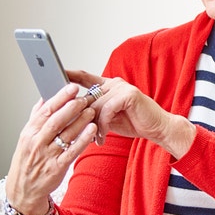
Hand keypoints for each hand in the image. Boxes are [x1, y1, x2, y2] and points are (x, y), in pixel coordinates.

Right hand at [5, 84, 97, 214]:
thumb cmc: (27, 162)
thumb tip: (44, 98)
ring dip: (81, 121)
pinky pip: (72, 151)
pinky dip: (83, 140)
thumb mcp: (25, 139)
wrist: (23, 191)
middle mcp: (36, 143)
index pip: (45, 111)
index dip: (59, 97)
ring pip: (65, 135)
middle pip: (55, 121)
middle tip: (85, 97)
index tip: (72, 86)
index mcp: (28, 133)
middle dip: (72, 107)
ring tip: (92, 110)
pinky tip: (93, 130)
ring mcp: (46, 156)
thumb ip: (36, 119)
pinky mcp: (57, 168)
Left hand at [67, 70, 195, 157]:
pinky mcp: (128, 95)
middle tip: (74, 132)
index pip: (85, 77)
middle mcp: (114, 83)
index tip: (57, 75)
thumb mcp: (109, 117)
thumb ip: (94, 112)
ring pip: (95, 105)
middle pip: (87, 97)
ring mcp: (122, 87)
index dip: (70, 75)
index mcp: (108, 86)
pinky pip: (106, 110)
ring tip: (95, 139)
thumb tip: (73, 116)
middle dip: (79, 115)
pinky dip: (103, 126)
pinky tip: (103, 137)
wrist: (158, 128)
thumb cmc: (134, 122)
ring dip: (92, 126)